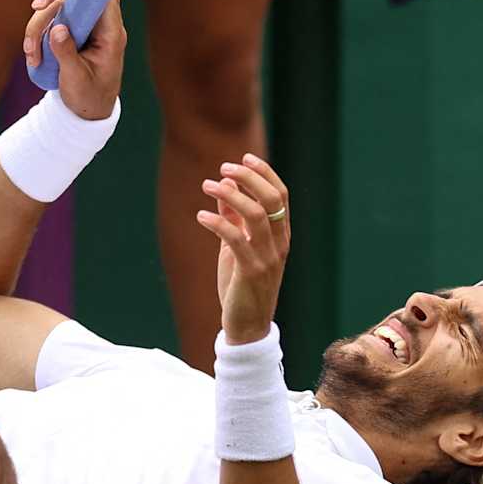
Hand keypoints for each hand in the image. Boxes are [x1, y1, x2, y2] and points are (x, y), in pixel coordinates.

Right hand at [22, 0, 126, 120]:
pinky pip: (54, 20)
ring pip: (59, 9)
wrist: (88, 112)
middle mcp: (100, 26)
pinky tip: (34, 53)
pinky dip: (40, 33)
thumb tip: (57, 29)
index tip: (48, 0)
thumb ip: (67, 54)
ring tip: (31, 55)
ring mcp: (86, 28)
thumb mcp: (76, 80)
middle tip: (31, 30)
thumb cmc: (88, 97)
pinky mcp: (73, 32)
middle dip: (47, 9)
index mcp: (111, 35)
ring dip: (38, 27)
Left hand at [195, 154, 291, 344]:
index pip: (281, 195)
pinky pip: (236, 239)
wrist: (247, 326)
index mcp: (281, 235)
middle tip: (223, 168)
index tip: (243, 158)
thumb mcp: (237, 247)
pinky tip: (201, 216)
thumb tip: (225, 186)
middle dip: (249, 177)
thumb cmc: (241, 284)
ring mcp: (267, 258)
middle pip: (272, 199)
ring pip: (256, 215)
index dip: (264, 173)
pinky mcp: (251, 271)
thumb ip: (233, 218)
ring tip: (207, 185)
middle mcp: (279, 244)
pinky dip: (218, 223)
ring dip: (230, 195)